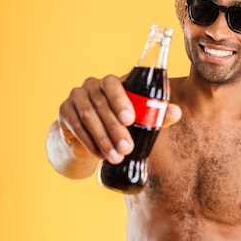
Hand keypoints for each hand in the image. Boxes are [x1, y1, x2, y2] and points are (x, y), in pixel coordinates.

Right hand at [58, 75, 181, 163]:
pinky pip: (76, 128)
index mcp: (109, 83)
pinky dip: (90, 143)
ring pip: (88, 118)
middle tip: (127, 148)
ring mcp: (75, 98)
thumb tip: (176, 112)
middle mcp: (90, 86)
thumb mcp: (139, 120)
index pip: (112, 84)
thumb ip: (156, 115)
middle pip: (101, 105)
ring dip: (103, 139)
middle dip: (115, 130)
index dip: (120, 100)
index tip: (130, 120)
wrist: (89, 136)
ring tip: (116, 157)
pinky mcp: (64, 112)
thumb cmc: (119, 124)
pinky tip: (100, 155)